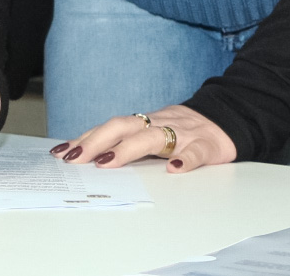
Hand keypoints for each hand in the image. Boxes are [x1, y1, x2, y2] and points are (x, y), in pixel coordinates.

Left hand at [55, 104, 235, 173]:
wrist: (226, 120)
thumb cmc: (182, 131)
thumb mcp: (153, 133)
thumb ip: (127, 142)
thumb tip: (90, 158)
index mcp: (145, 123)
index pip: (110, 127)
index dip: (86, 137)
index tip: (63, 151)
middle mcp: (159, 124)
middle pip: (123, 126)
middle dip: (96, 141)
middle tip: (75, 158)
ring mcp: (183, 133)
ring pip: (154, 136)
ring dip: (128, 149)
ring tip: (108, 162)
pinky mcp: (207, 145)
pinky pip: (195, 152)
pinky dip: (184, 160)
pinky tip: (174, 169)